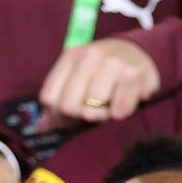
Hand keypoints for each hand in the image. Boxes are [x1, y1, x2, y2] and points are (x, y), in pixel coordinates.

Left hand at [34, 38, 162, 129]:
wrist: (140, 55)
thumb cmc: (104, 74)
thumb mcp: (79, 81)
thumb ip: (59, 103)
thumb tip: (42, 127)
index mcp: (70, 57)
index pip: (50, 97)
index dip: (58, 114)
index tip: (72, 114)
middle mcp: (89, 56)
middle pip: (69, 105)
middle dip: (80, 116)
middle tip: (93, 112)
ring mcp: (112, 63)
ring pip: (94, 107)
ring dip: (103, 115)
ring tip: (110, 106)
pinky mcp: (133, 74)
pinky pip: (119, 108)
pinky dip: (121, 113)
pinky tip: (124, 105)